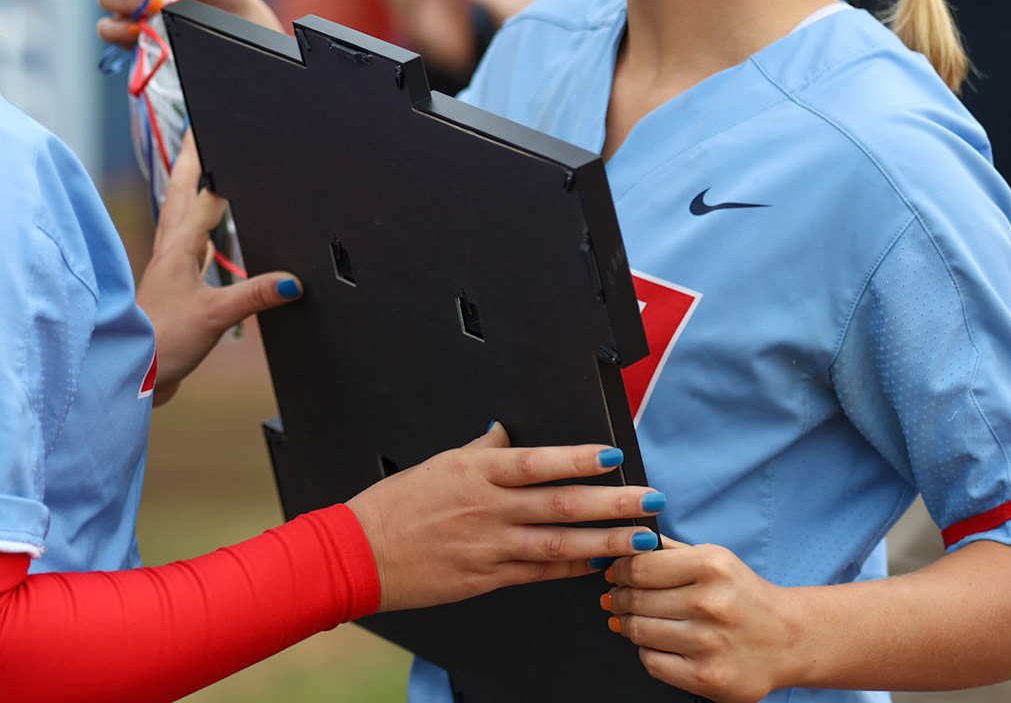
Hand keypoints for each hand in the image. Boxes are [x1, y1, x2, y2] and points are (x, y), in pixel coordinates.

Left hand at [135, 134, 299, 403]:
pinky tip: (206, 237)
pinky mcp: (172, 289)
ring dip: (191, 192)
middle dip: (190, 163)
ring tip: (202, 173)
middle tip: (198, 134)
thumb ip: (254, 295)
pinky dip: (197, 231)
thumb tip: (293, 281)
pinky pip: (187, 247)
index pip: (199, 194)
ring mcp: (169, 269)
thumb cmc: (162, 342)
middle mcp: (170, 252)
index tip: (212, 131)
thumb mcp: (214, 315)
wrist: (133, 375)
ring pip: (180, 218)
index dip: (207, 162)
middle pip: (179, 195)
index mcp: (179, 248)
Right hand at [347, 426, 663, 611]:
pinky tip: (598, 566)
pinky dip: (570, 570)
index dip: (576, 459)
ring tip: (640, 539)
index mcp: (474, 472)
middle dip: (611, 502)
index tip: (613, 457)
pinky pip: (538, 573)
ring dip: (604, 542)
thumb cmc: (394, 505)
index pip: (535, 462)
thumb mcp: (437, 463)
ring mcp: (488, 546)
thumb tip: (505, 431)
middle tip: (650, 499)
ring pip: (558, 545)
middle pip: (559, 504)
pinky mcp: (486, 578)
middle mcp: (487, 508)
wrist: (361, 553)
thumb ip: (479, 449)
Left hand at [602, 537, 805, 701]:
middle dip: (620, 598)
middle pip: (635, 600)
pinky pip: (652, 662)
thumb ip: (669, 550)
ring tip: (635, 619)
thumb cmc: (744, 597)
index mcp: (710, 567)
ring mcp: (708, 644)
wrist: (787, 640)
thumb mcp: (714, 558)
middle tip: (618, 598)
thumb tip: (624, 546)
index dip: (618, 571)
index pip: (638, 567)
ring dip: (629, 625)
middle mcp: (710, 604)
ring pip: (639, 631)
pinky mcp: (706, 678)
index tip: (615, 574)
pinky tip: (658, 642)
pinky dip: (647, 651)